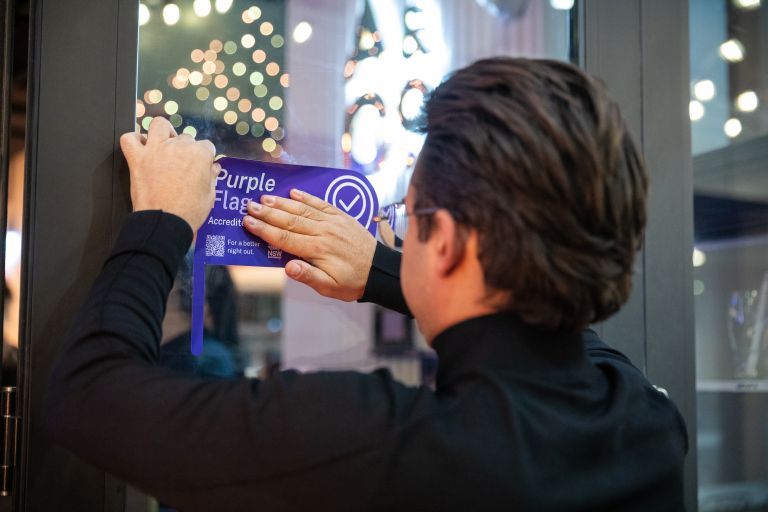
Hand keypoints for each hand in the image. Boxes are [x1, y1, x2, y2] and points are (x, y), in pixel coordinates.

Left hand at [119, 117, 220, 230]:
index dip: (205, 158)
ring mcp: (156, 150)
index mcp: (199, 154)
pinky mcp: (137, 158)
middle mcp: (178, 146)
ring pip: (158, 125)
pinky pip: (128, 138)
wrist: (165, 222)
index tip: (202, 167)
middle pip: (185, 138)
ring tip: (164, 144)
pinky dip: (133, 140)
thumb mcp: (210, 195)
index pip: (207, 146)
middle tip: (183, 165)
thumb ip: (211, 177)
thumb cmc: (190, 211)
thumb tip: (213, 168)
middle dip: (186, 149)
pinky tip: (140, 148)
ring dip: (162, 132)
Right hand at [243, 189, 376, 300]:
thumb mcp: (329, 288)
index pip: (285, 238)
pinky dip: (307, 197)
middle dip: (267, 213)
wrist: (379, 271)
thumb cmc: (352, 283)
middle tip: (249, 205)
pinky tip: (293, 192)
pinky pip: (321, 203)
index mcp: (317, 250)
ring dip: (282, 203)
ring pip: (303, 209)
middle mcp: (324, 232)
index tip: (248, 222)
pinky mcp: (342, 217)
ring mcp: (333, 222)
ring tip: (264, 197)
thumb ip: (308, 276)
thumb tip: (288, 267)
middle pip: (290, 220)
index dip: (264, 230)